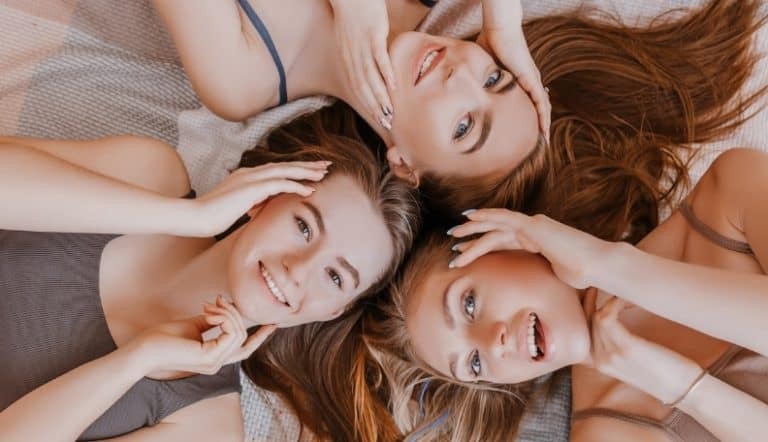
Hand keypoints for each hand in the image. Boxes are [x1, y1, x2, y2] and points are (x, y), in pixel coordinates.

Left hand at [131, 296, 275, 379]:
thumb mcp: (193, 325)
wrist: (143, 349)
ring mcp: (214, 363)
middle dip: (236, 314)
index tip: (274, 323)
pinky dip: (224, 318)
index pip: (245, 349)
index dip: (260, 336)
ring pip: (238, 334)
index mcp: (214, 357)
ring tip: (210, 305)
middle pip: (243, 338)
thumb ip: (211, 320)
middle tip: (217, 299)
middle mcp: (216, 363)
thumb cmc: (162, 338)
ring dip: (228, 313)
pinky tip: (210, 313)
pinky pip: (231, 334)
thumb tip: (223, 308)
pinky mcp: (209, 357)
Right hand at [183, 161, 328, 236]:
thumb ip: (251, 204)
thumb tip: (261, 208)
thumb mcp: (237, 208)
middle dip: (306, 165)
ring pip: (285, 171)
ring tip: (323, 174)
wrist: (196, 217)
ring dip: (306, 172)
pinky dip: (296, 186)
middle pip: (284, 166)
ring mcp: (250, 178)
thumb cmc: (213, 216)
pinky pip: (280, 184)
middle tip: (325, 165)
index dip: (295, 170)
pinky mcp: (251, 188)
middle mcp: (250, 173)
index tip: (312, 172)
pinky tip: (310, 190)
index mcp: (247, 176)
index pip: (276, 170)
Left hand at [329, 0, 394, 129]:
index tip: (378, 119)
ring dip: (380, 95)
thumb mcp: (351, 39)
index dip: (367, 104)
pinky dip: (385, 72)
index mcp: (347, 59)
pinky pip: (379, 57)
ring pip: (371, 76)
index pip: (357, 87)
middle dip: (375, 106)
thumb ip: (359, 55)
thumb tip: (370, 69)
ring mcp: (362, 46)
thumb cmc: (353, 15)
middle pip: (364, 86)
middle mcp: (352, 56)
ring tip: (390, 110)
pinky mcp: (372, 35)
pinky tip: (393, 85)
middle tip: (386, 122)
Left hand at [449, 209, 614, 288]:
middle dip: (472, 235)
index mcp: (537, 242)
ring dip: (472, 230)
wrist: (596, 267)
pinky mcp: (533, 225)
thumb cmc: (583, 276)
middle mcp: (533, 230)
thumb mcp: (557, 278)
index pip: (503, 242)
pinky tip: (469, 218)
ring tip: (453, 236)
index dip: (482, 245)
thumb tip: (541, 294)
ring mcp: (533, 225)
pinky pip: (504, 218)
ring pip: (495, 226)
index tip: (463, 251)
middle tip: (452, 239)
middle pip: (495, 231)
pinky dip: (486, 216)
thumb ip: (545, 277)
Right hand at [478, 0, 550, 138]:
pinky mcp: (531, 79)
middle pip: (539, 106)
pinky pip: (541, 102)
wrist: (497, 30)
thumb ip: (480, 77)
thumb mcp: (484, 67)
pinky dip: (544, 116)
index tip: (528, 131)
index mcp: (519, 79)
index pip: (528, 101)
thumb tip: (464, 85)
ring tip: (545, 140)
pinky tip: (545, 129)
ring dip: (544, 124)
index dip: (530, 116)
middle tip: (540, 141)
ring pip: (543, 106)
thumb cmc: (490, 42)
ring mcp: (532, 79)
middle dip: (540, 124)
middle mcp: (530, 80)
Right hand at [583, 291, 703, 404]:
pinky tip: (629, 301)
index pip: (580, 332)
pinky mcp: (626, 347)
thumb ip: (615, 348)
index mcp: (598, 365)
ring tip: (628, 299)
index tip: (591, 293)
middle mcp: (599, 361)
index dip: (583, 310)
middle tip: (617, 293)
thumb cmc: (662, 373)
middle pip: (588, 321)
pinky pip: (608, 316)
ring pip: (597, 316)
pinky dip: (616, 303)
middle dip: (600, 302)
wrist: (684, 390)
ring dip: (611, 301)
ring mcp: (610, 355)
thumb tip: (610, 321)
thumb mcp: (631, 364)